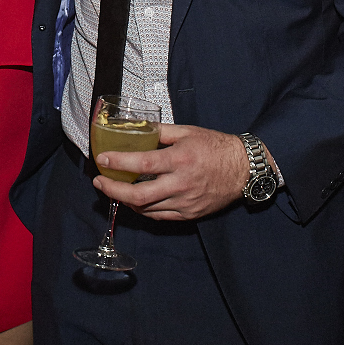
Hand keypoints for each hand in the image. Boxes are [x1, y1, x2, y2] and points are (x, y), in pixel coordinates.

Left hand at [94, 124, 249, 221]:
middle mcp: (181, 184)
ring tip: (114, 189)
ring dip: (125, 200)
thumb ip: (160, 131)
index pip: (142, 165)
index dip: (119, 164)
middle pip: (139, 195)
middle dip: (113, 190)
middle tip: (100, 182)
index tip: (103, 160)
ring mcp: (185, 202)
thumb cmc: (216, 147)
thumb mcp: (188, 132)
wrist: (243, 169)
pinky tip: (135, 201)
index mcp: (180, 160)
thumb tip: (137, 127)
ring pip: (146, 209)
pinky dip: (143, 209)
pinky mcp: (189, 214)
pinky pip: (159, 216)